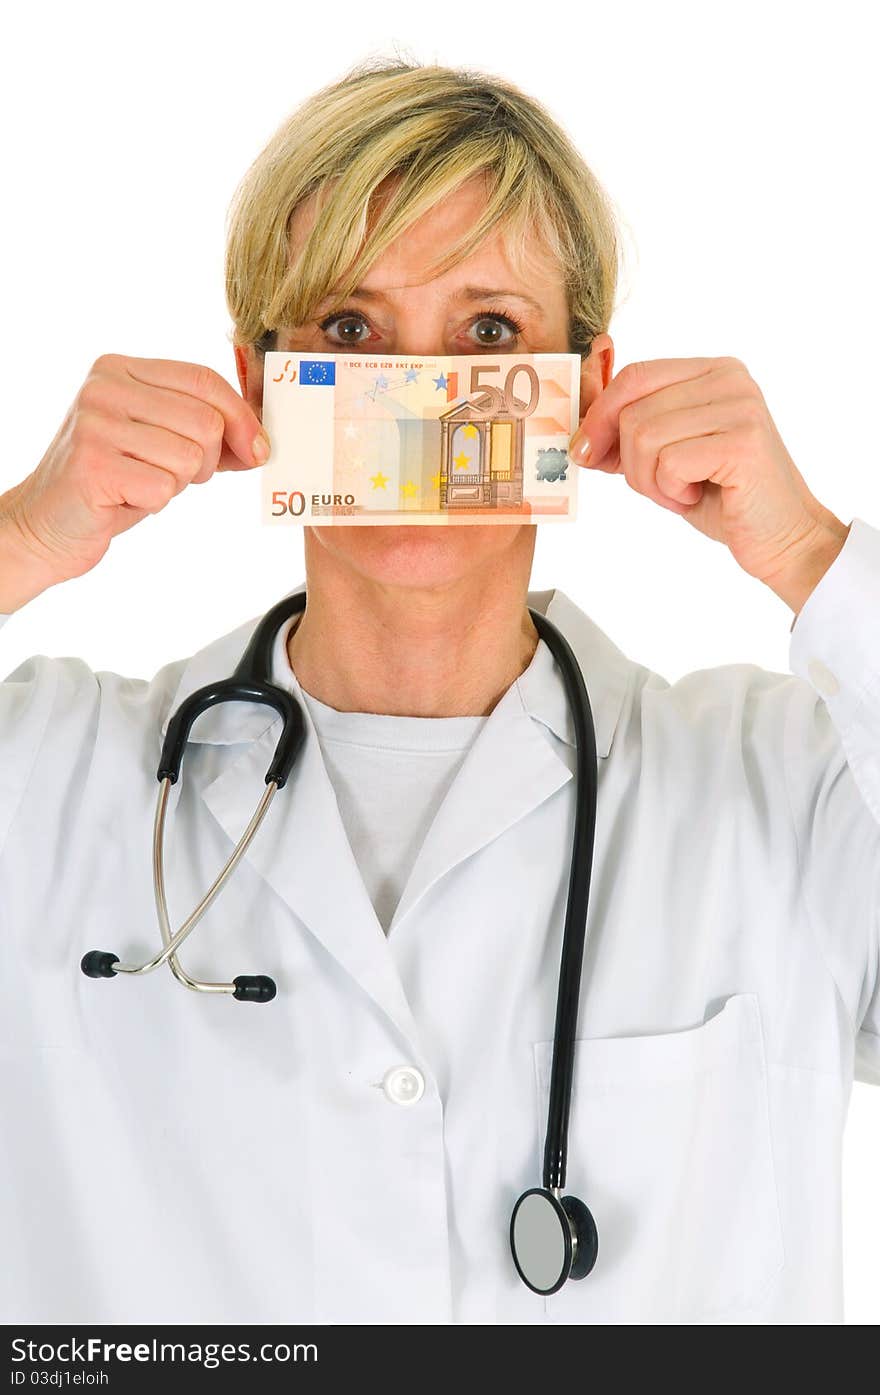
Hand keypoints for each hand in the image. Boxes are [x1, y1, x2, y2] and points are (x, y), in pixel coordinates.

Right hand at [2, 354, 270, 601]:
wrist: (48, 525)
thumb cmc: (114, 484)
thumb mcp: (161, 445)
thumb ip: (207, 433)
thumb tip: (262, 442)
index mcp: (122, 369)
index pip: (204, 379)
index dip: (242, 417)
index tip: (258, 450)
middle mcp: (104, 387)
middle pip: (205, 421)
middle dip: (204, 461)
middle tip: (169, 475)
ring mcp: (94, 422)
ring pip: (189, 457)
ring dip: (176, 484)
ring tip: (141, 484)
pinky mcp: (92, 463)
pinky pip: (163, 487)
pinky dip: (154, 502)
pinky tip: (124, 499)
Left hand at [568, 356, 849, 608]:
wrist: (780, 537)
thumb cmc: (722, 497)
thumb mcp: (666, 457)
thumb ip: (630, 434)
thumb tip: (579, 436)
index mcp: (711, 371)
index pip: (635, 376)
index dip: (599, 416)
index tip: (586, 452)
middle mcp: (729, 378)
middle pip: (633, 409)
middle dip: (629, 461)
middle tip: (660, 486)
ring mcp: (740, 406)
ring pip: (645, 436)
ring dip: (651, 481)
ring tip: (682, 492)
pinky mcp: (743, 441)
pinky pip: (669, 462)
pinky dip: (671, 492)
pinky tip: (697, 497)